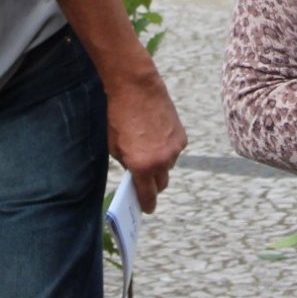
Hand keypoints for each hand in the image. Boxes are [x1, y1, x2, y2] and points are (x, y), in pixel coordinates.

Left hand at [110, 70, 186, 210]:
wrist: (137, 89)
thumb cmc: (119, 116)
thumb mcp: (114, 147)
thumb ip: (127, 164)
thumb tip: (135, 174)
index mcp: (142, 166)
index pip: (148, 196)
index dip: (147, 204)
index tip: (146, 208)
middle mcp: (162, 161)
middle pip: (161, 184)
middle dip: (153, 184)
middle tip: (144, 178)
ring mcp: (174, 150)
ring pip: (168, 166)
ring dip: (160, 164)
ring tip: (148, 147)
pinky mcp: (182, 137)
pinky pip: (175, 151)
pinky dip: (167, 149)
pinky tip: (156, 135)